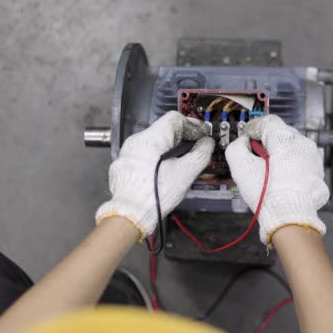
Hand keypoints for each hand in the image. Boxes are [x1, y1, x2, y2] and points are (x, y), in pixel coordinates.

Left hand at [95, 111, 214, 238]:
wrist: (131, 213)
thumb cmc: (156, 194)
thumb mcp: (186, 172)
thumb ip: (200, 153)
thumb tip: (207, 143)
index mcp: (152, 138)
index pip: (175, 119)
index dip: (192, 125)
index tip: (202, 135)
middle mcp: (137, 140)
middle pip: (164, 130)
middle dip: (182, 138)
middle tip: (195, 149)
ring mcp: (128, 152)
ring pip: (154, 142)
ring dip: (170, 148)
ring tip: (181, 162)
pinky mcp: (125, 163)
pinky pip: (145, 153)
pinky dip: (157, 157)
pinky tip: (165, 170)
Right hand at [225, 115, 328, 243]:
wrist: (290, 218)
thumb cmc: (267, 194)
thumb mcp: (240, 166)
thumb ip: (236, 146)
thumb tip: (242, 143)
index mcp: (286, 138)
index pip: (267, 122)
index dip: (253, 129)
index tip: (246, 139)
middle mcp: (304, 144)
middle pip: (281, 134)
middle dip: (267, 143)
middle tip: (255, 157)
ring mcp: (313, 159)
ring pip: (292, 149)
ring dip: (279, 155)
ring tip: (268, 172)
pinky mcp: (317, 174)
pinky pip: (300, 164)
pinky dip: (290, 168)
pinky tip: (280, 181)